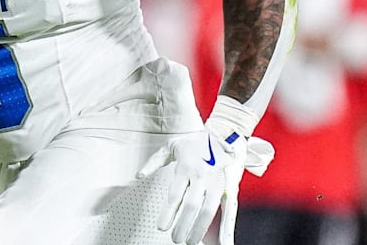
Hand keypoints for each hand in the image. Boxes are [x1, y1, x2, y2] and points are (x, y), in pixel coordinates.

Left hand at [137, 121, 273, 244]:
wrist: (223, 132)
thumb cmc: (194, 141)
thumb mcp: (170, 146)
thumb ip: (154, 162)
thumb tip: (138, 176)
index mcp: (186, 167)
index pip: (176, 194)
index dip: (169, 212)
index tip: (161, 227)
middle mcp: (201, 176)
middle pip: (192, 204)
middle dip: (183, 224)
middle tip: (175, 239)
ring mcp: (216, 182)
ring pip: (209, 209)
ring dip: (200, 228)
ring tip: (190, 240)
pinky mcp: (228, 186)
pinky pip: (228, 209)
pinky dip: (226, 227)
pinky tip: (224, 242)